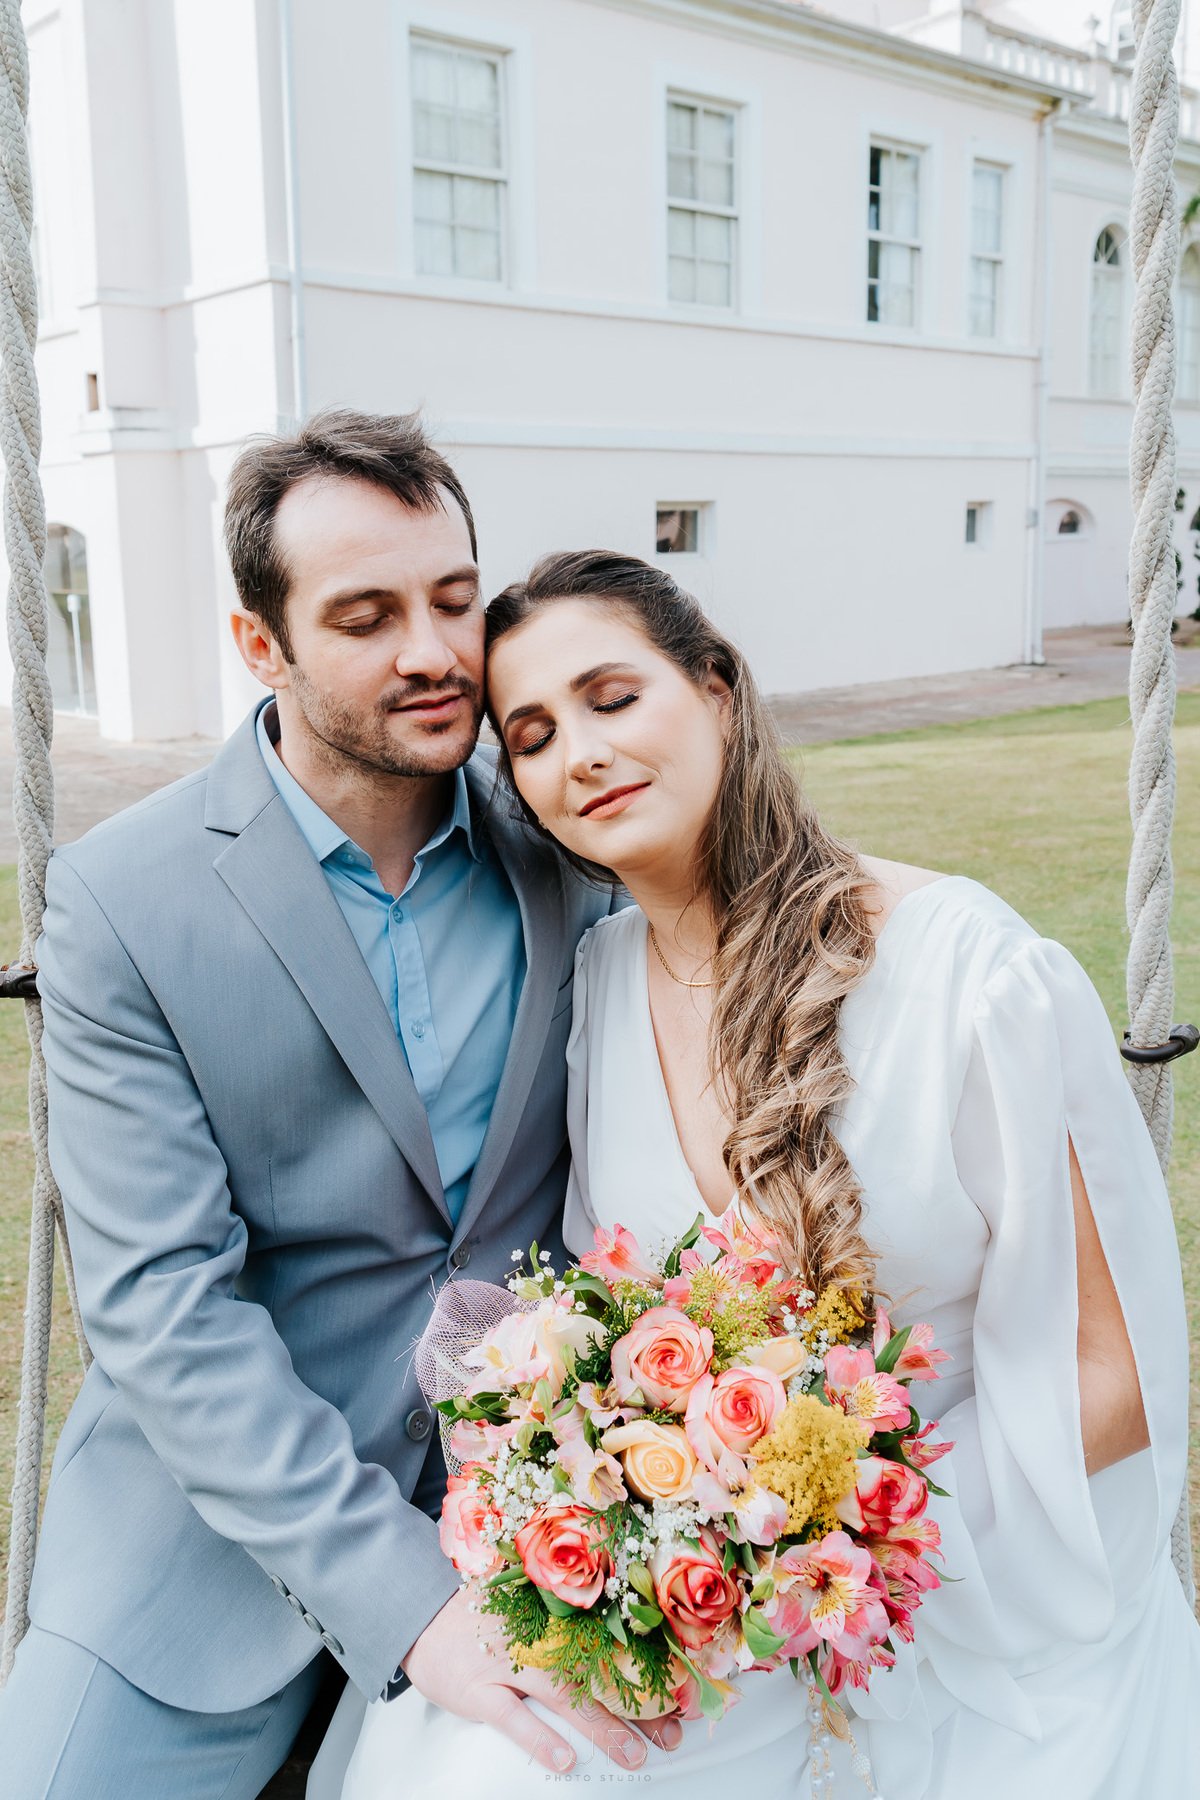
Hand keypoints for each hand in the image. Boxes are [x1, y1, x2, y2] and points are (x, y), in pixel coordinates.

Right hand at [401, 1588, 683, 1772]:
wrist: (419, 1614)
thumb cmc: (478, 1613)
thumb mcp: (525, 1600)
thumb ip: (565, 1612)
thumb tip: (617, 1627)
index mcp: (553, 1614)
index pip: (611, 1643)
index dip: (647, 1668)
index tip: (681, 1692)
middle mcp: (536, 1636)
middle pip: (597, 1674)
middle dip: (637, 1707)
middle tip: (671, 1734)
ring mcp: (507, 1662)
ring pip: (564, 1697)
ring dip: (602, 1727)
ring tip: (634, 1754)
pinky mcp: (477, 1687)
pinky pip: (512, 1718)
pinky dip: (540, 1739)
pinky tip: (565, 1758)